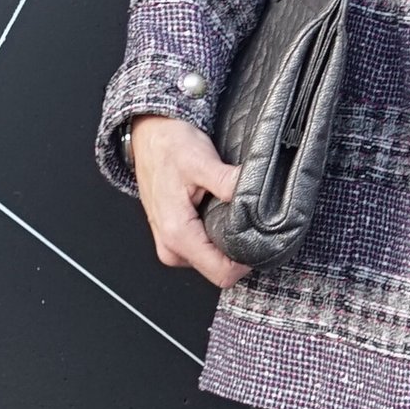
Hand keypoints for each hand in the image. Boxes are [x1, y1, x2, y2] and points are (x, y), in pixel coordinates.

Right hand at [128, 114, 250, 288]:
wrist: (147, 135)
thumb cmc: (167, 147)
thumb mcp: (201, 160)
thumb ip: (227, 182)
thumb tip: (255, 196)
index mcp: (177, 234)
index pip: (222, 273)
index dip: (247, 261)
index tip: (262, 239)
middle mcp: (171, 247)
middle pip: (218, 271)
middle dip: (238, 251)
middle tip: (249, 220)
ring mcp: (171, 245)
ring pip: (211, 262)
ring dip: (227, 243)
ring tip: (231, 212)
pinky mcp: (174, 239)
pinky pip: (203, 251)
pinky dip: (216, 236)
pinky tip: (219, 213)